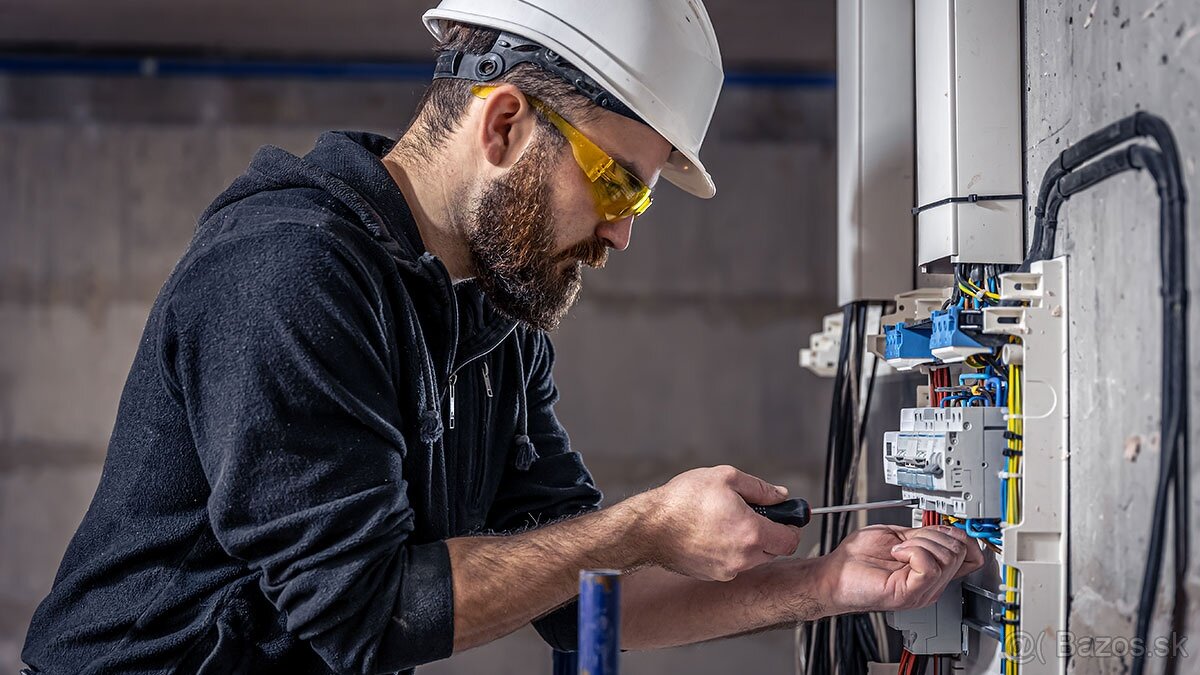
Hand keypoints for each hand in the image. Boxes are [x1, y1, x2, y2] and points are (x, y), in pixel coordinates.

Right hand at [640, 465, 802, 581]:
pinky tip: (711, 533)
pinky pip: (732, 564)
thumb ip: (760, 488)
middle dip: (769, 533)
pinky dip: (730, 551)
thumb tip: (780, 495)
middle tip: (752, 513)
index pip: (790, 540)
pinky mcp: (711, 575)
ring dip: (749, 542)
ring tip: (726, 521)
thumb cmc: (682, 501)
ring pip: (752, 558)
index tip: (784, 516)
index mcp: (752, 533)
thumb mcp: (725, 478)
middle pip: (773, 551)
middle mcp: (743, 557)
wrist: (649, 528)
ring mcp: (727, 570)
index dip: (791, 526)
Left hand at [813, 524, 984, 613]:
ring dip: (919, 542)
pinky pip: (929, 567)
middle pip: (959, 551)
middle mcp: (932, 583)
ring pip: (947, 557)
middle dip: (933, 535)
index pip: (971, 556)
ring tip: (898, 550)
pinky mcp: (910, 593)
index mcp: (932, 570)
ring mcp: (923, 590)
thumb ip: (924, 535)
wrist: (834, 573)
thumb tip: (946, 529)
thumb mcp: (899, 537)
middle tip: (908, 541)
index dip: (963, 537)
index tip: (944, 529)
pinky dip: (913, 551)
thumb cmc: (857, 558)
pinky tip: (897, 554)